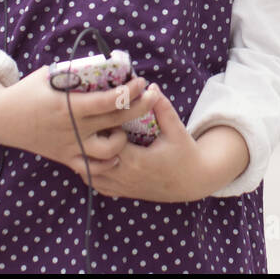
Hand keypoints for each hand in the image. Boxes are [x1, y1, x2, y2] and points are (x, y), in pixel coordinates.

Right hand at [0, 65, 163, 182]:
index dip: (129, 92)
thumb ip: (75, 73)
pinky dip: (107, 162)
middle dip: (140, 108)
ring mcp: (70, 146)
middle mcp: (72, 128)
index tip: (141, 82)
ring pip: (108, 151)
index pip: (108, 101)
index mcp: (68, 105)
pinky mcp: (66, 158)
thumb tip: (104, 64)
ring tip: (124, 128)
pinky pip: (92, 168)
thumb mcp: (49, 74)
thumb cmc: (28, 91)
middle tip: (151, 96)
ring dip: (123, 140)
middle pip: (116, 122)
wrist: (2, 118)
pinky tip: (114, 151)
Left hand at [76, 84, 210, 203]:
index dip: (103, 128)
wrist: (192, 183)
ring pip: (91, 174)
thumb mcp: (177, 130)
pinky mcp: (123, 192)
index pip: (108, 143)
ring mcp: (123, 186)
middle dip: (91, 142)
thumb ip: (163, 108)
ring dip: (87, 157)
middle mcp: (126, 176)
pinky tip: (93, 158)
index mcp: (137, 160)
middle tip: (93, 125)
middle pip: (94, 158)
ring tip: (91, 139)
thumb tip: (151, 86)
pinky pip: (98, 185)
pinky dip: (91, 173)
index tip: (106, 116)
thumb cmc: (185, 153)